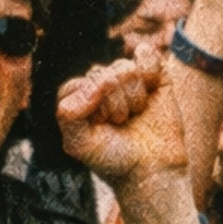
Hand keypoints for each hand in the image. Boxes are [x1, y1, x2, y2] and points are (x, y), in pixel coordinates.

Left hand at [57, 48, 190, 186]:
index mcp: (80, 96)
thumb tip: (92, 84)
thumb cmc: (113, 159)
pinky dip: (150, 70)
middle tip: (121, 124)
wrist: (152, 170)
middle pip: (103, 76)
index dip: (92, 106)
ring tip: (136, 115)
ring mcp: (128, 78)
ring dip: (134, 98)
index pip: (78, 84)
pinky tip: (152, 90)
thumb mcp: (79, 144)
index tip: (102, 126)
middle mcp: (102, 84)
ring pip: (125, 69)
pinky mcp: (154, 75)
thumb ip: (68, 114)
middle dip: (115, 105)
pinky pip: (146, 53)